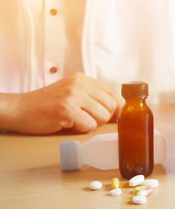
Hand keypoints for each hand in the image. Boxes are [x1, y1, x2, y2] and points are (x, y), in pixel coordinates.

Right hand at [5, 72, 122, 133]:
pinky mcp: (66, 109)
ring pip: (103, 116)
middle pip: (112, 105)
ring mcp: (73, 95)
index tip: (111, 118)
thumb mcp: (73, 94)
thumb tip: (121, 112)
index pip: (114, 93)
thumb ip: (94, 98)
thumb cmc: (48, 105)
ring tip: (77, 120)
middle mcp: (80, 84)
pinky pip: (90, 125)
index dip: (117, 109)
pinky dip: (82, 129)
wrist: (20, 109)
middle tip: (88, 119)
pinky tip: (69, 124)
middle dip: (105, 118)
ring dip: (93, 124)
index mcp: (84, 79)